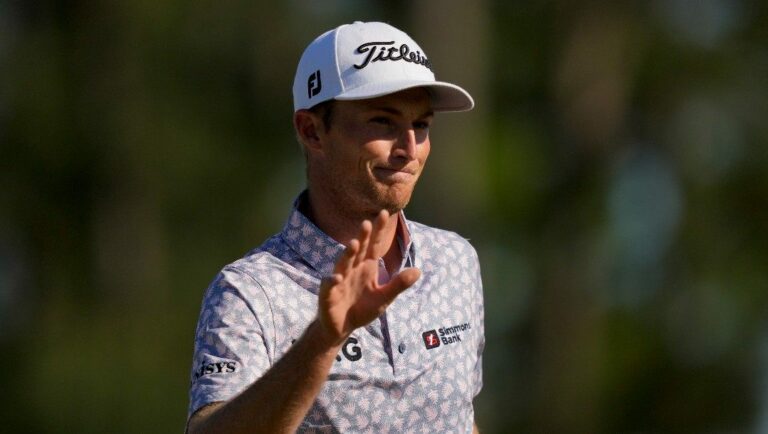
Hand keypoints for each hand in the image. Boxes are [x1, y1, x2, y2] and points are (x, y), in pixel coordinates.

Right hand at [317, 210, 420, 345]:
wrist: (342, 328)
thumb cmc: (363, 309)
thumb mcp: (384, 298)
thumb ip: (399, 284)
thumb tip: (419, 270)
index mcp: (367, 267)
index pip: (374, 245)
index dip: (379, 231)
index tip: (385, 213)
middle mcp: (353, 269)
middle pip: (359, 250)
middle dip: (363, 237)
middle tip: (367, 223)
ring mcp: (339, 280)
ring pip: (343, 264)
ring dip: (348, 254)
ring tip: (354, 244)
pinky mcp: (328, 294)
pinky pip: (329, 286)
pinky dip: (332, 281)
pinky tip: (336, 278)